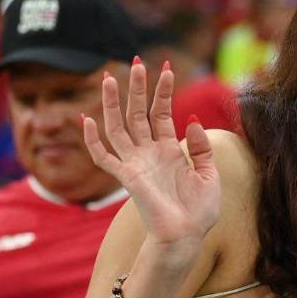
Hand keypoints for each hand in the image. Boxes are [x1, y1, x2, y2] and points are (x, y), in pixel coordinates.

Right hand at [83, 59, 220, 250]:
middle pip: (138, 113)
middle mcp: (150, 153)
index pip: (162, 113)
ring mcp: (136, 164)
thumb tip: (190, 118)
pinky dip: (93, 139)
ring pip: (118, 127)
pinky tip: (87, 119)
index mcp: (170, 150)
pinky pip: (104, 157)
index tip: (168, 67)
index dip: (164, 91)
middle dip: (137, 87)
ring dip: (112, 103)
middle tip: (135, 61)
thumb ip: (200, 147)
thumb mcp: (209, 173)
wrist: (188, 236)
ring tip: (108, 77)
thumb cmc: (199, 211)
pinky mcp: (127, 178)